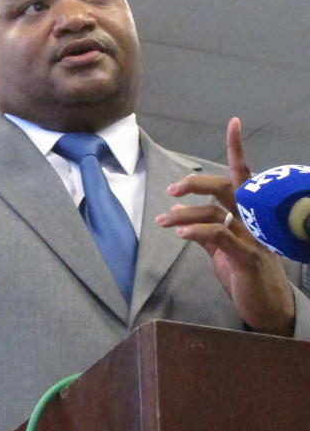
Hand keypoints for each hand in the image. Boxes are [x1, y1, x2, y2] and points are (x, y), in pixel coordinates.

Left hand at [154, 117, 294, 335]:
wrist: (267, 307)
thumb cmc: (244, 272)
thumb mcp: (220, 247)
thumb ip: (202, 227)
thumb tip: (176, 209)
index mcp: (247, 214)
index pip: (242, 175)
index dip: (237, 149)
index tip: (233, 122)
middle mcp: (253, 220)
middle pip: (227, 188)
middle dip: (197, 184)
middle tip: (171, 188)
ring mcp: (253, 238)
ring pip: (217, 212)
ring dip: (185, 213)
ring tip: (163, 221)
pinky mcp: (248, 257)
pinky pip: (220, 236)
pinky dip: (196, 231)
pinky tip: (180, 234)